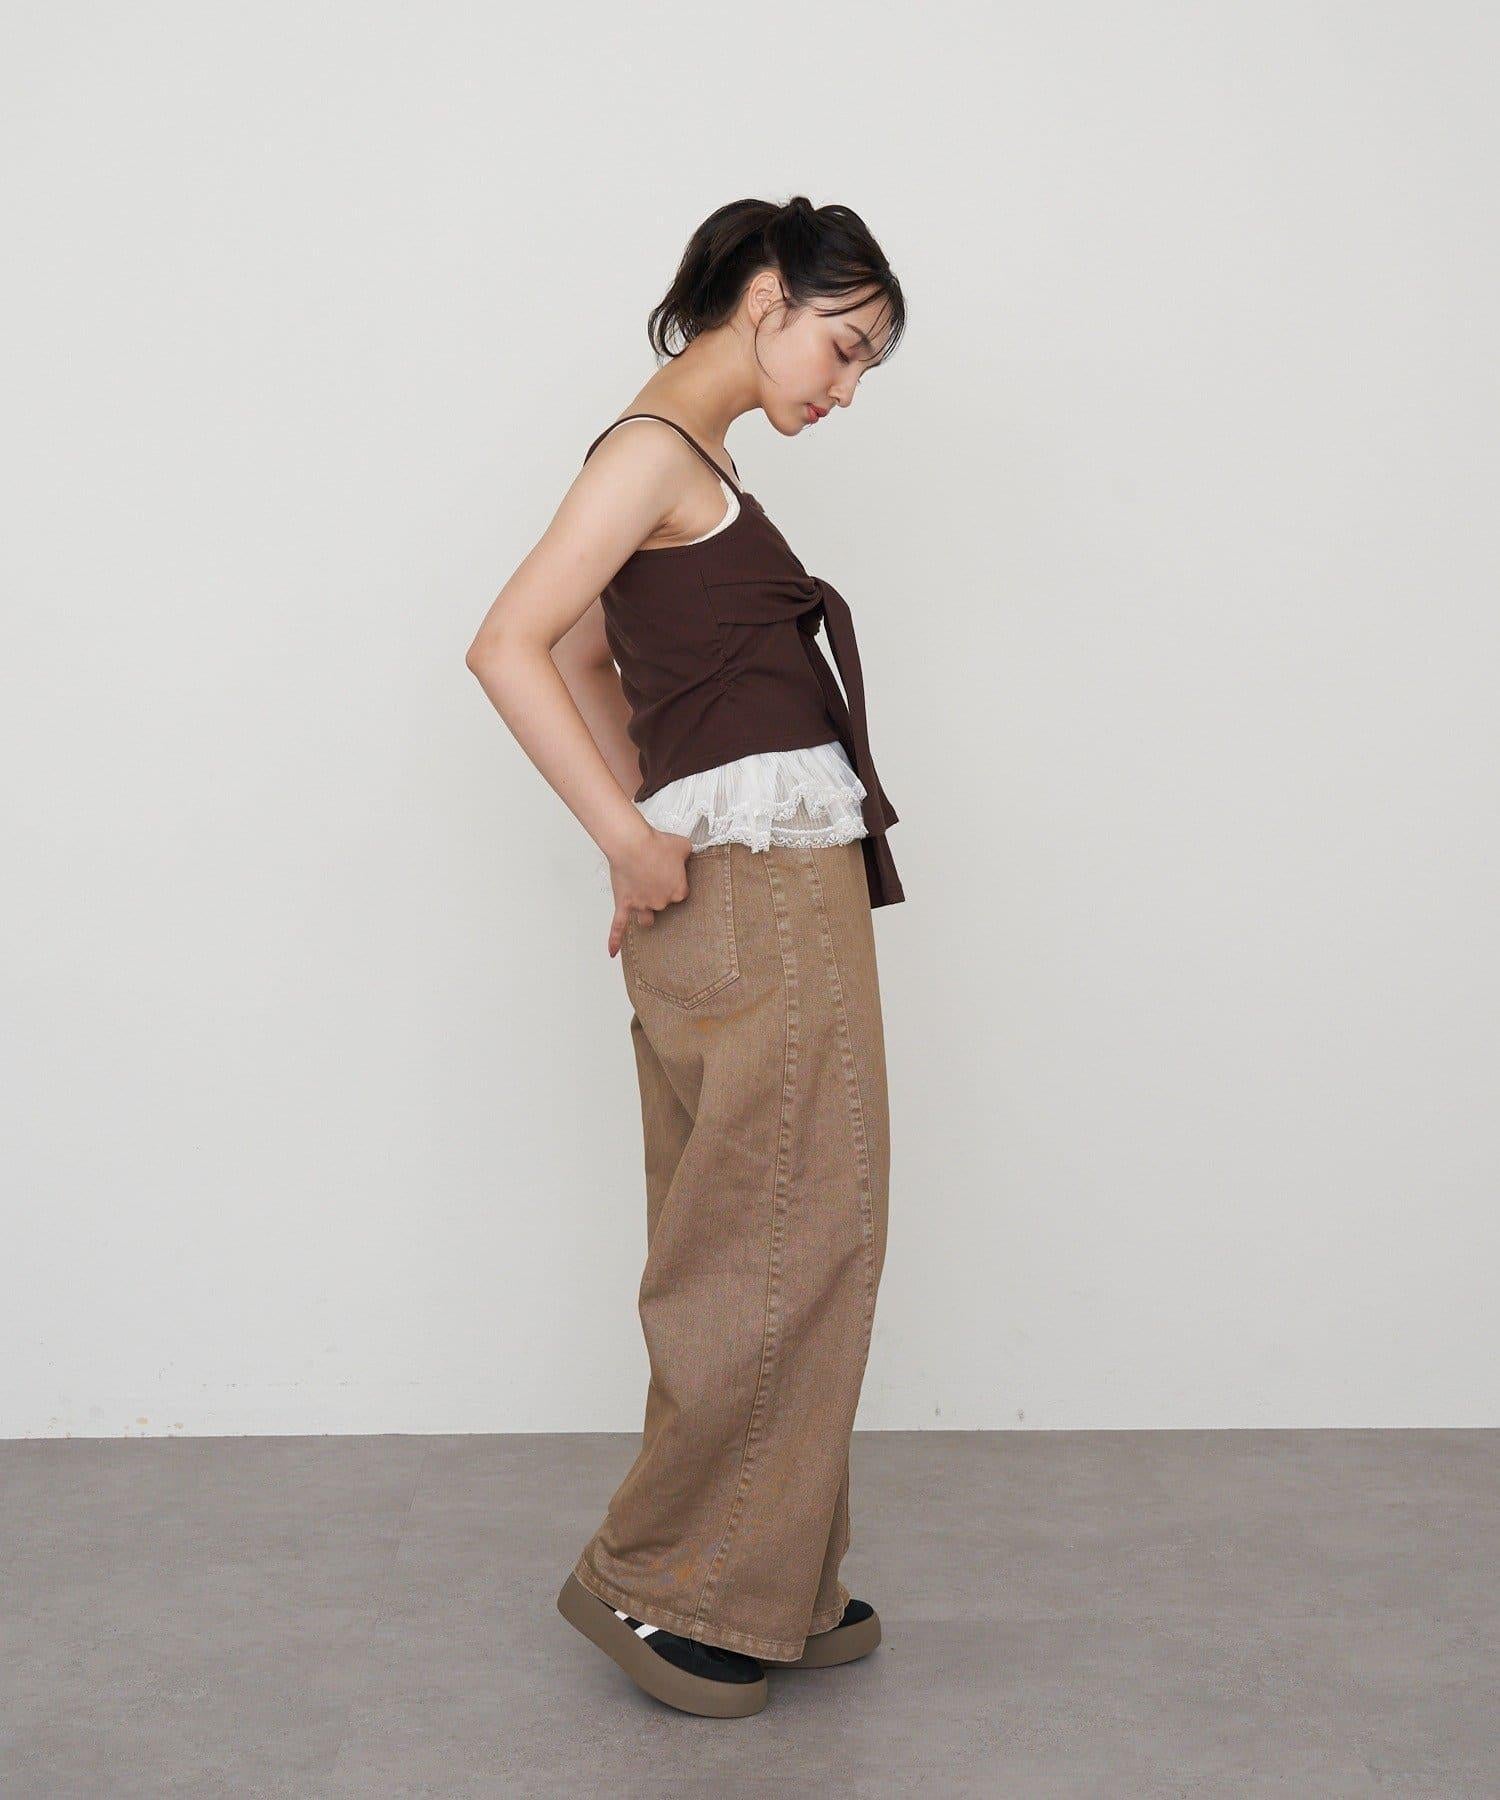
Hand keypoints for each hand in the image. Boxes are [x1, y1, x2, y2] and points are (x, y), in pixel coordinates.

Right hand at [607, 826, 695, 957]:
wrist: (632, 844)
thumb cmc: (656, 844)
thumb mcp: (683, 844)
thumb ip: (689, 852)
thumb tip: (690, 853)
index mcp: (678, 892)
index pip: (681, 894)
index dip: (675, 882)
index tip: (671, 873)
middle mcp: (661, 902)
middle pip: (663, 904)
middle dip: (659, 892)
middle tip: (654, 874)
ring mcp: (642, 906)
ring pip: (646, 918)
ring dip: (646, 914)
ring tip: (645, 907)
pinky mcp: (624, 904)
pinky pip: (618, 926)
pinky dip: (614, 939)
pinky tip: (613, 951)